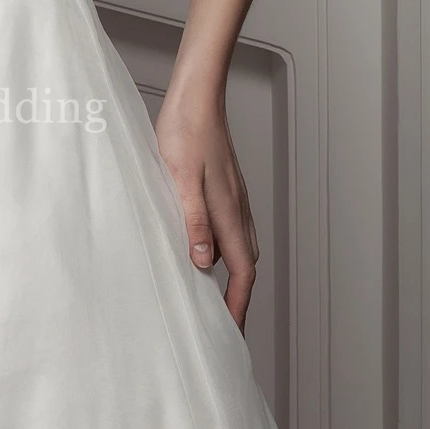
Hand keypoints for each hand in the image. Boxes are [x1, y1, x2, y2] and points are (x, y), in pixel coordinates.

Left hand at [154, 90, 259, 332]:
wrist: (197, 96)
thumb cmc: (186, 131)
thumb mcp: (182, 179)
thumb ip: (194, 221)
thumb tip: (206, 263)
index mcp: (228, 212)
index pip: (243, 272)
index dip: (238, 305)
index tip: (231, 333)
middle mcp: (237, 208)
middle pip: (247, 264)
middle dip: (240, 297)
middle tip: (226, 324)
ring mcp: (234, 197)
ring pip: (241, 246)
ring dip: (234, 274)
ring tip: (216, 295)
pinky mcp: (226, 186)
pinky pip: (232, 228)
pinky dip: (226, 249)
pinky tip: (206, 246)